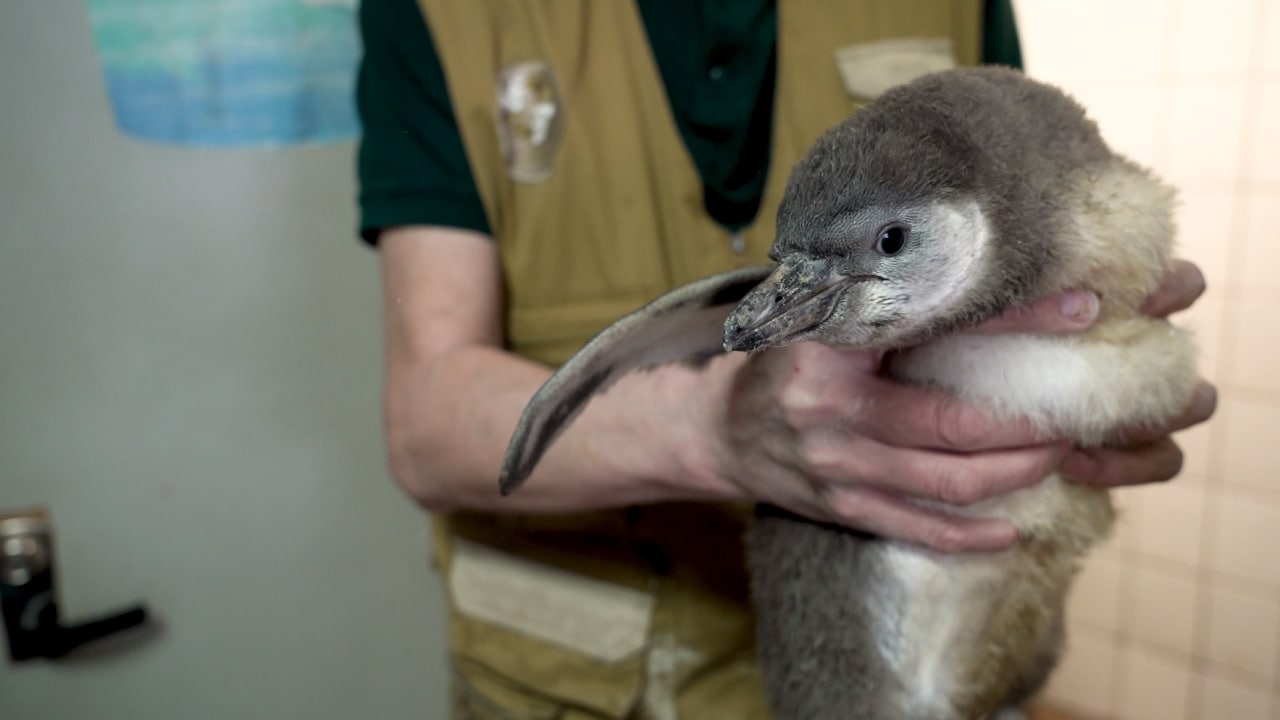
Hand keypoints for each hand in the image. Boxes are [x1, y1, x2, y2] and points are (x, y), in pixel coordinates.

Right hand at [712, 259, 1214, 553]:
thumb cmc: (785, 359)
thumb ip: (887, 298)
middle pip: (954, 422)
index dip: (1016, 319)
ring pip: (947, 481)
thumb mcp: (825, 313)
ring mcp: (836, 466)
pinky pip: (915, 528)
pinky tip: (1010, 532)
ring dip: (1015, 472)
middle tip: (1079, 407)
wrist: (717, 426)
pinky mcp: (839, 508)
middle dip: (1030, 420)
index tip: (1083, 308)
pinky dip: (968, 536)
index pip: (937, 325)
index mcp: (832, 344)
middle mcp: (832, 408)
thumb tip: (980, 266)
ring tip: (1057, 454)